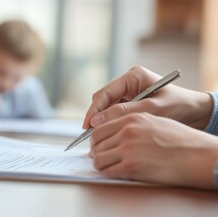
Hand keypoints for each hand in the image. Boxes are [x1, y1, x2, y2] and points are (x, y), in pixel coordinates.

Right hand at [83, 66, 212, 130]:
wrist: (196, 111)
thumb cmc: (179, 105)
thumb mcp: (152, 109)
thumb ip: (124, 113)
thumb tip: (96, 120)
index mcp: (133, 76)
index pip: (105, 92)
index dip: (94, 110)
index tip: (87, 126)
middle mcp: (128, 82)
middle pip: (103, 99)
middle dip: (96, 116)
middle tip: (91, 136)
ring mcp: (128, 92)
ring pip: (106, 107)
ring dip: (102, 121)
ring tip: (98, 138)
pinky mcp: (130, 102)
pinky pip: (114, 112)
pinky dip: (110, 123)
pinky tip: (109, 134)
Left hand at [90, 112, 217, 188]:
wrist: (196, 155)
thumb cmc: (179, 139)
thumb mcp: (153, 121)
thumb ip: (131, 125)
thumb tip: (115, 133)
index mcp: (131, 119)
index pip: (100, 128)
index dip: (95, 139)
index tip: (96, 145)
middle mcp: (127, 132)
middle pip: (97, 143)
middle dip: (96, 151)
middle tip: (98, 157)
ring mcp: (128, 149)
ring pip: (99, 158)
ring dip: (100, 163)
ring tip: (106, 166)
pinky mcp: (132, 167)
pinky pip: (108, 171)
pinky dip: (107, 173)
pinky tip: (114, 172)